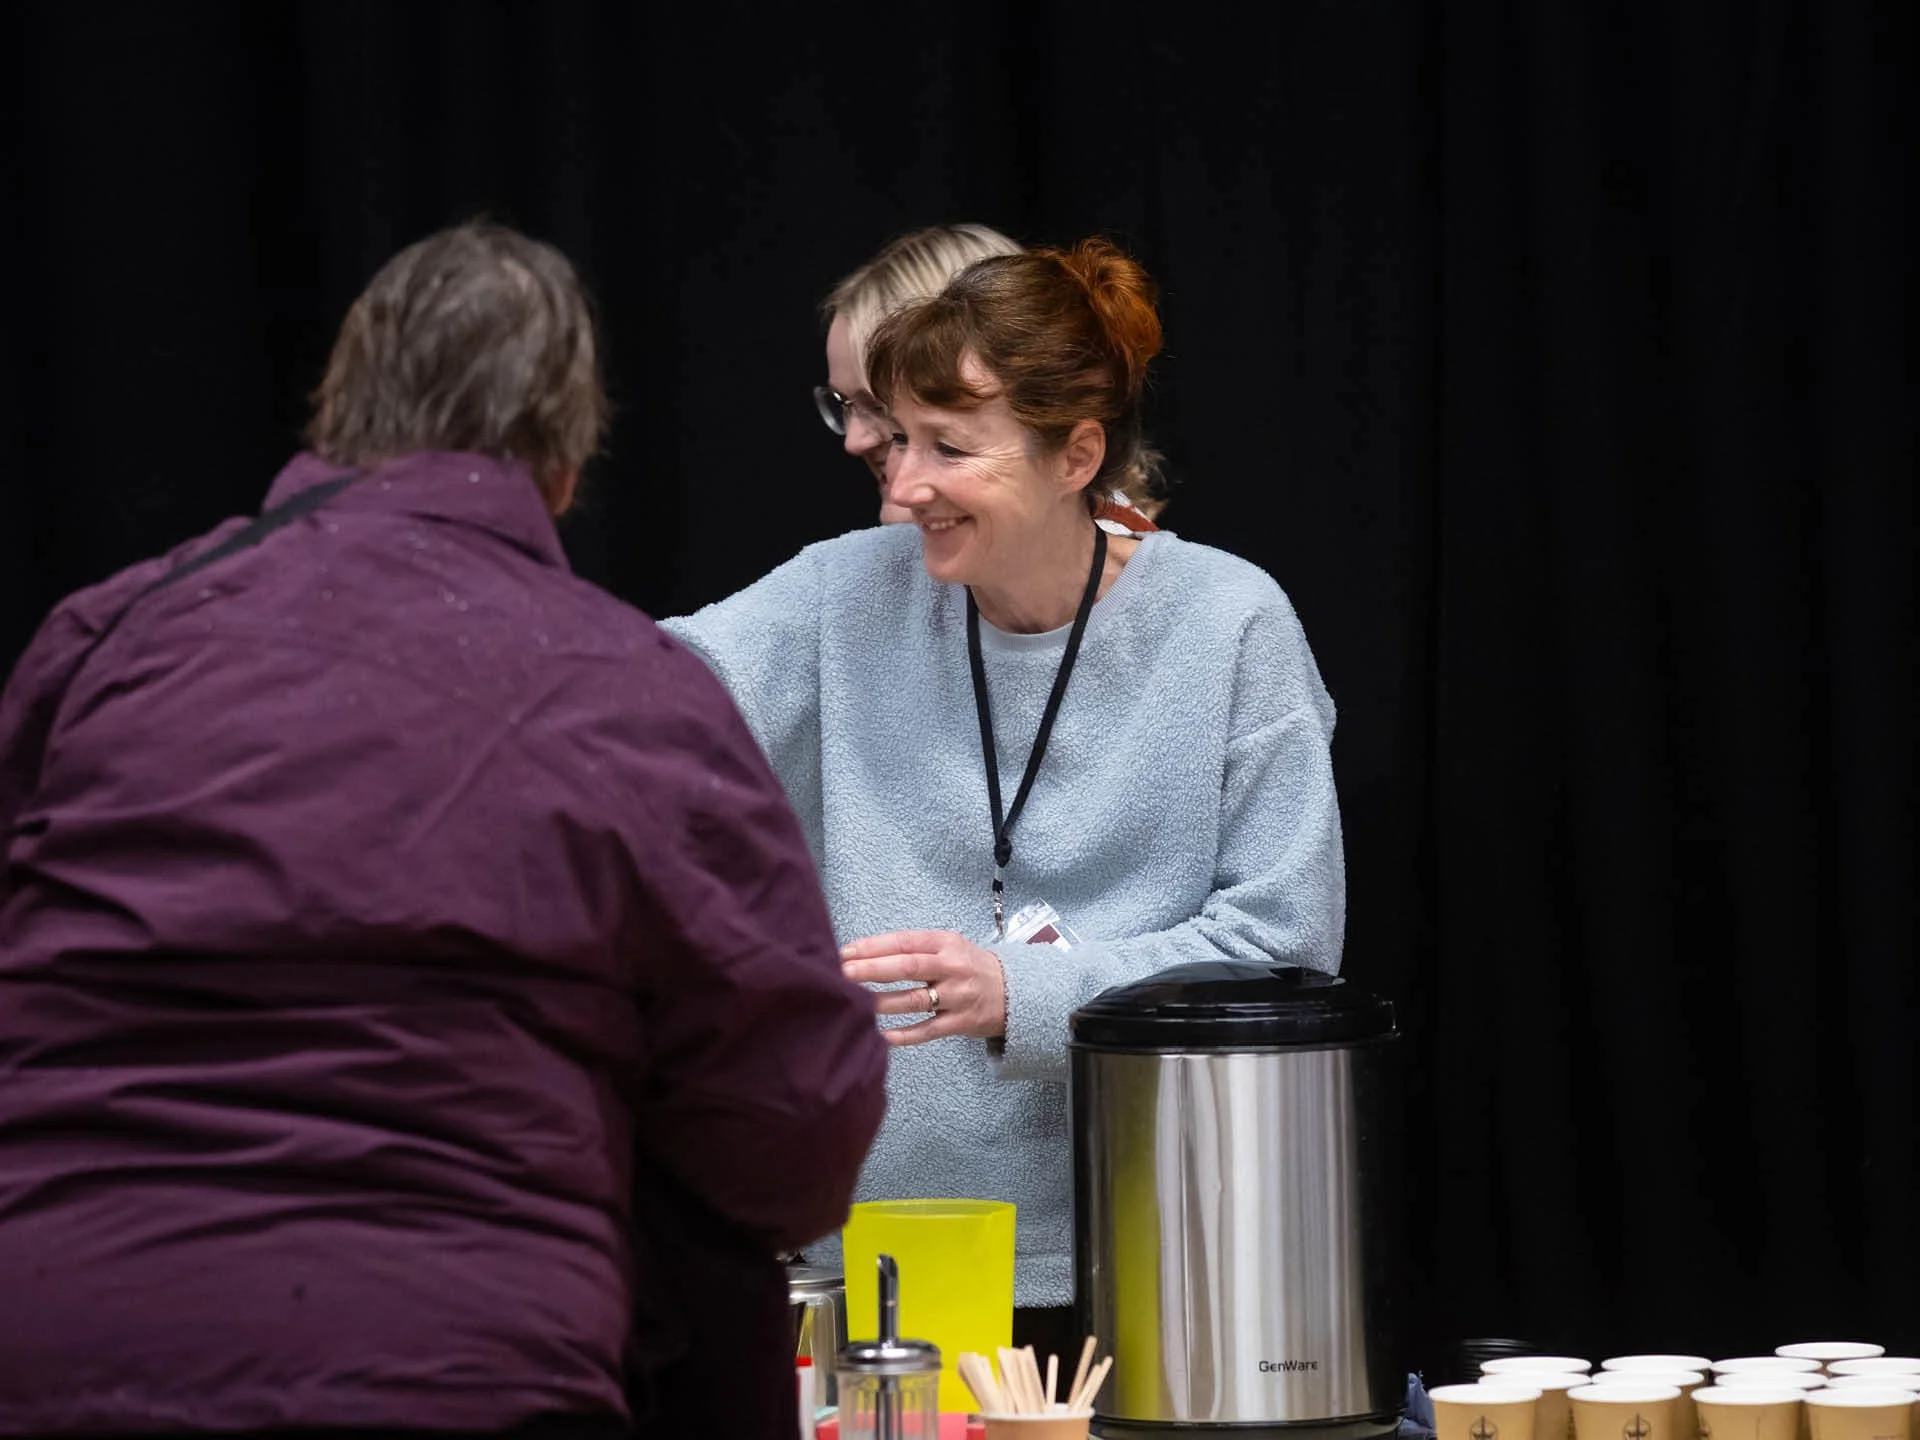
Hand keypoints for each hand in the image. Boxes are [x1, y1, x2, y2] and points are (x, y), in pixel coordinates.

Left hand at [841, 930, 1005, 1046]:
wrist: (1012, 991)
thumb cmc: (967, 966)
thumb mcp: (947, 946)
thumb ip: (913, 948)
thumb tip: (865, 954)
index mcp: (946, 943)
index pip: (905, 942)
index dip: (874, 946)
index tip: (845, 952)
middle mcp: (952, 967)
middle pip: (908, 967)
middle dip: (873, 969)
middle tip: (844, 973)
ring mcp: (958, 996)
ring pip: (916, 1000)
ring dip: (884, 1003)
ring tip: (856, 1003)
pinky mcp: (960, 1022)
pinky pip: (929, 1030)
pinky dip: (905, 1035)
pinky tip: (883, 1036)